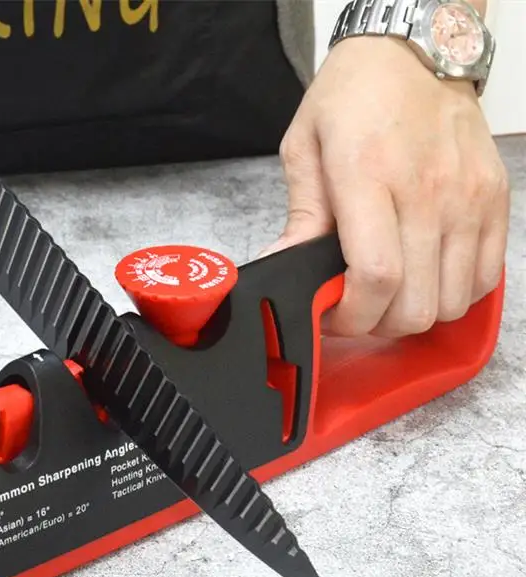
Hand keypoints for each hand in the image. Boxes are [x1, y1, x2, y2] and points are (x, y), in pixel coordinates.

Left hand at [264, 37, 509, 337]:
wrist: (414, 51)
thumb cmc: (353, 97)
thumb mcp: (304, 149)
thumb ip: (300, 217)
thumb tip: (284, 266)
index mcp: (368, 177)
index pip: (374, 277)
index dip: (351, 317)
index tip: (331, 315)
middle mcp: (426, 191)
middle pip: (414, 304)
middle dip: (377, 324)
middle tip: (356, 307)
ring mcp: (468, 197)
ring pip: (450, 301)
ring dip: (415, 313)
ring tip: (390, 293)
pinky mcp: (494, 198)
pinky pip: (485, 277)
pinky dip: (454, 294)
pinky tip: (426, 277)